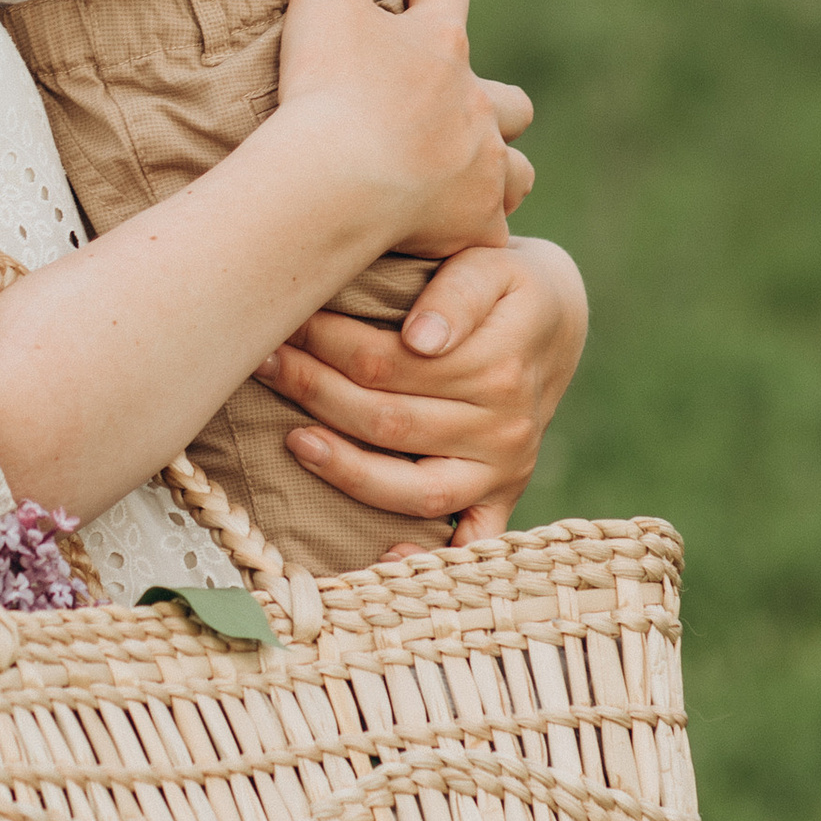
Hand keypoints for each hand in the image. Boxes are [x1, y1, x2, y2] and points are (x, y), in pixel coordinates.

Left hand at [255, 232, 588, 548]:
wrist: (555, 317)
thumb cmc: (505, 284)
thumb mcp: (490, 264)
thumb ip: (458, 292)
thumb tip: (422, 339)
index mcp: (497, 365)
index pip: (388, 364)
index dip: (326, 344)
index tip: (283, 322)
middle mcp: (503, 426)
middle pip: (387, 422)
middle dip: (315, 391)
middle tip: (265, 363)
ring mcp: (503, 469)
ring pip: (411, 488)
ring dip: (344, 469)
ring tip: (292, 440)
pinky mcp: (503, 496)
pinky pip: (467, 540)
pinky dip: (428, 556)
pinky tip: (383, 555)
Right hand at [274, 0, 509, 265]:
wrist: (333, 182)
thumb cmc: (325, 87)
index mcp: (441, 41)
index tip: (393, 6)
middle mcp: (476, 102)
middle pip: (511, 96)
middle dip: (484, 98)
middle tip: (430, 114)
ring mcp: (483, 166)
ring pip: (518, 167)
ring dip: (493, 167)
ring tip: (451, 177)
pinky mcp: (476, 224)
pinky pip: (492, 228)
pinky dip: (470, 228)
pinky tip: (443, 232)